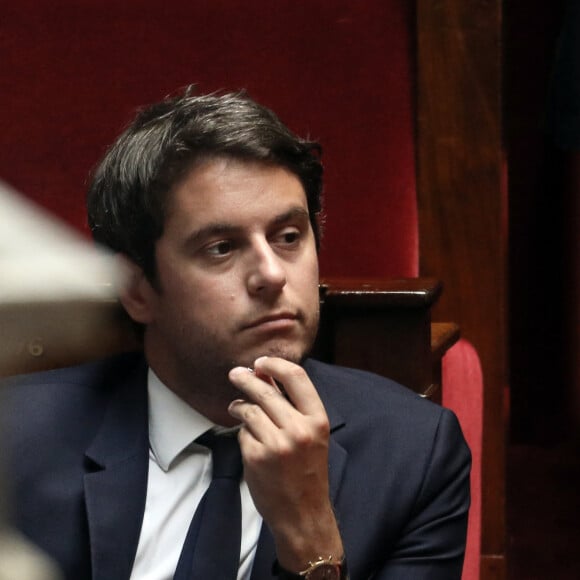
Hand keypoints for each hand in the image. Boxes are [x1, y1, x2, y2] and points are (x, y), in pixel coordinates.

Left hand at [228, 356, 342, 571]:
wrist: (303, 514)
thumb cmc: (307, 472)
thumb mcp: (311, 435)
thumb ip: (292, 406)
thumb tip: (266, 375)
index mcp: (318, 420)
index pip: (296, 377)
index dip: (275, 364)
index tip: (261, 362)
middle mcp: (299, 430)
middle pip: (266, 391)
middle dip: (246, 378)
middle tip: (235, 373)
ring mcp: (277, 444)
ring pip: (249, 410)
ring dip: (239, 406)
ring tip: (237, 407)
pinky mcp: (256, 457)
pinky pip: (242, 432)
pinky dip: (242, 432)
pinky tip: (248, 439)